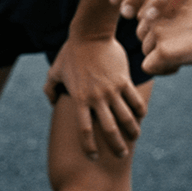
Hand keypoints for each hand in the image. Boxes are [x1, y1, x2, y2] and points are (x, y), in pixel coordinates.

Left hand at [44, 34, 147, 160]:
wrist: (91, 33)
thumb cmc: (72, 51)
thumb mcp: (55, 70)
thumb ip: (50, 87)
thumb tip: (52, 101)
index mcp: (79, 99)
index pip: (85, 131)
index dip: (89, 147)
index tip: (94, 157)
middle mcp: (96, 98)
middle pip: (109, 130)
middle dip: (116, 146)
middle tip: (121, 155)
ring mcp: (111, 89)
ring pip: (126, 118)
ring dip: (132, 131)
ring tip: (135, 137)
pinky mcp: (123, 79)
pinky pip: (134, 99)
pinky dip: (139, 110)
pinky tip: (141, 115)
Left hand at [137, 0, 191, 74]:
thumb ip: (164, 3)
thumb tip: (144, 21)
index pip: (142, 14)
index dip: (159, 24)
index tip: (179, 25)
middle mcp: (150, 7)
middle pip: (142, 34)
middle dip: (159, 41)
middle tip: (185, 40)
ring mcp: (156, 29)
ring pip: (146, 51)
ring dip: (163, 55)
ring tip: (188, 49)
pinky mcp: (164, 51)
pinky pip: (149, 67)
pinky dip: (164, 69)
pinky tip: (182, 63)